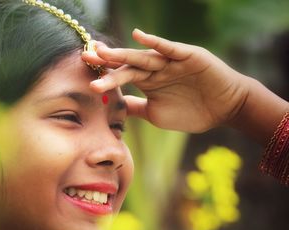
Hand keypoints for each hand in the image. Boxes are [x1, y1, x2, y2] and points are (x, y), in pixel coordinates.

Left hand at [82, 29, 249, 132]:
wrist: (224, 108)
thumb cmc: (191, 112)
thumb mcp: (156, 114)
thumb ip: (136, 108)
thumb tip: (116, 109)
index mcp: (147, 82)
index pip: (122, 76)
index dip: (105, 74)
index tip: (85, 75)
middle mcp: (155, 69)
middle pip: (127, 64)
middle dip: (107, 61)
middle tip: (86, 57)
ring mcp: (170, 62)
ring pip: (143, 57)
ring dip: (123, 54)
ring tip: (103, 52)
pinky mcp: (187, 57)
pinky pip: (169, 49)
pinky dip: (155, 44)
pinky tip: (139, 36)